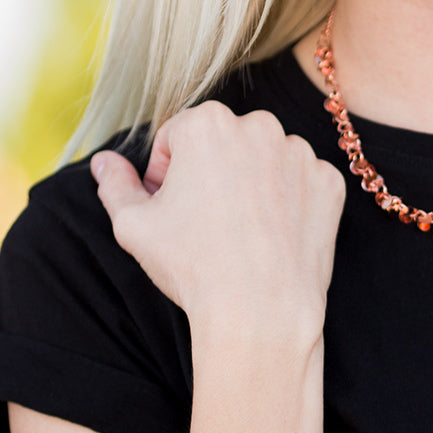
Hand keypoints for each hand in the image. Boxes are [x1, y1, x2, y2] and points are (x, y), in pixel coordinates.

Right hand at [90, 103, 344, 337]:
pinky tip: (273, 236)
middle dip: (211, 172)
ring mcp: (300, 153)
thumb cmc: (192, 265)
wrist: (259, 310)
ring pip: (266, 160)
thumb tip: (103, 162)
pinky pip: (303, 184)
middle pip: (224, 142)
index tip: (171, 208)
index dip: (166, 174)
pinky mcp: (329, 182)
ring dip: (252, 184)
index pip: (176, 136)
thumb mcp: (133, 225)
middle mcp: (259, 125)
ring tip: (241, 233)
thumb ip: (116, 185)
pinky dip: (290, 203)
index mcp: (208, 122)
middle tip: (205, 222)